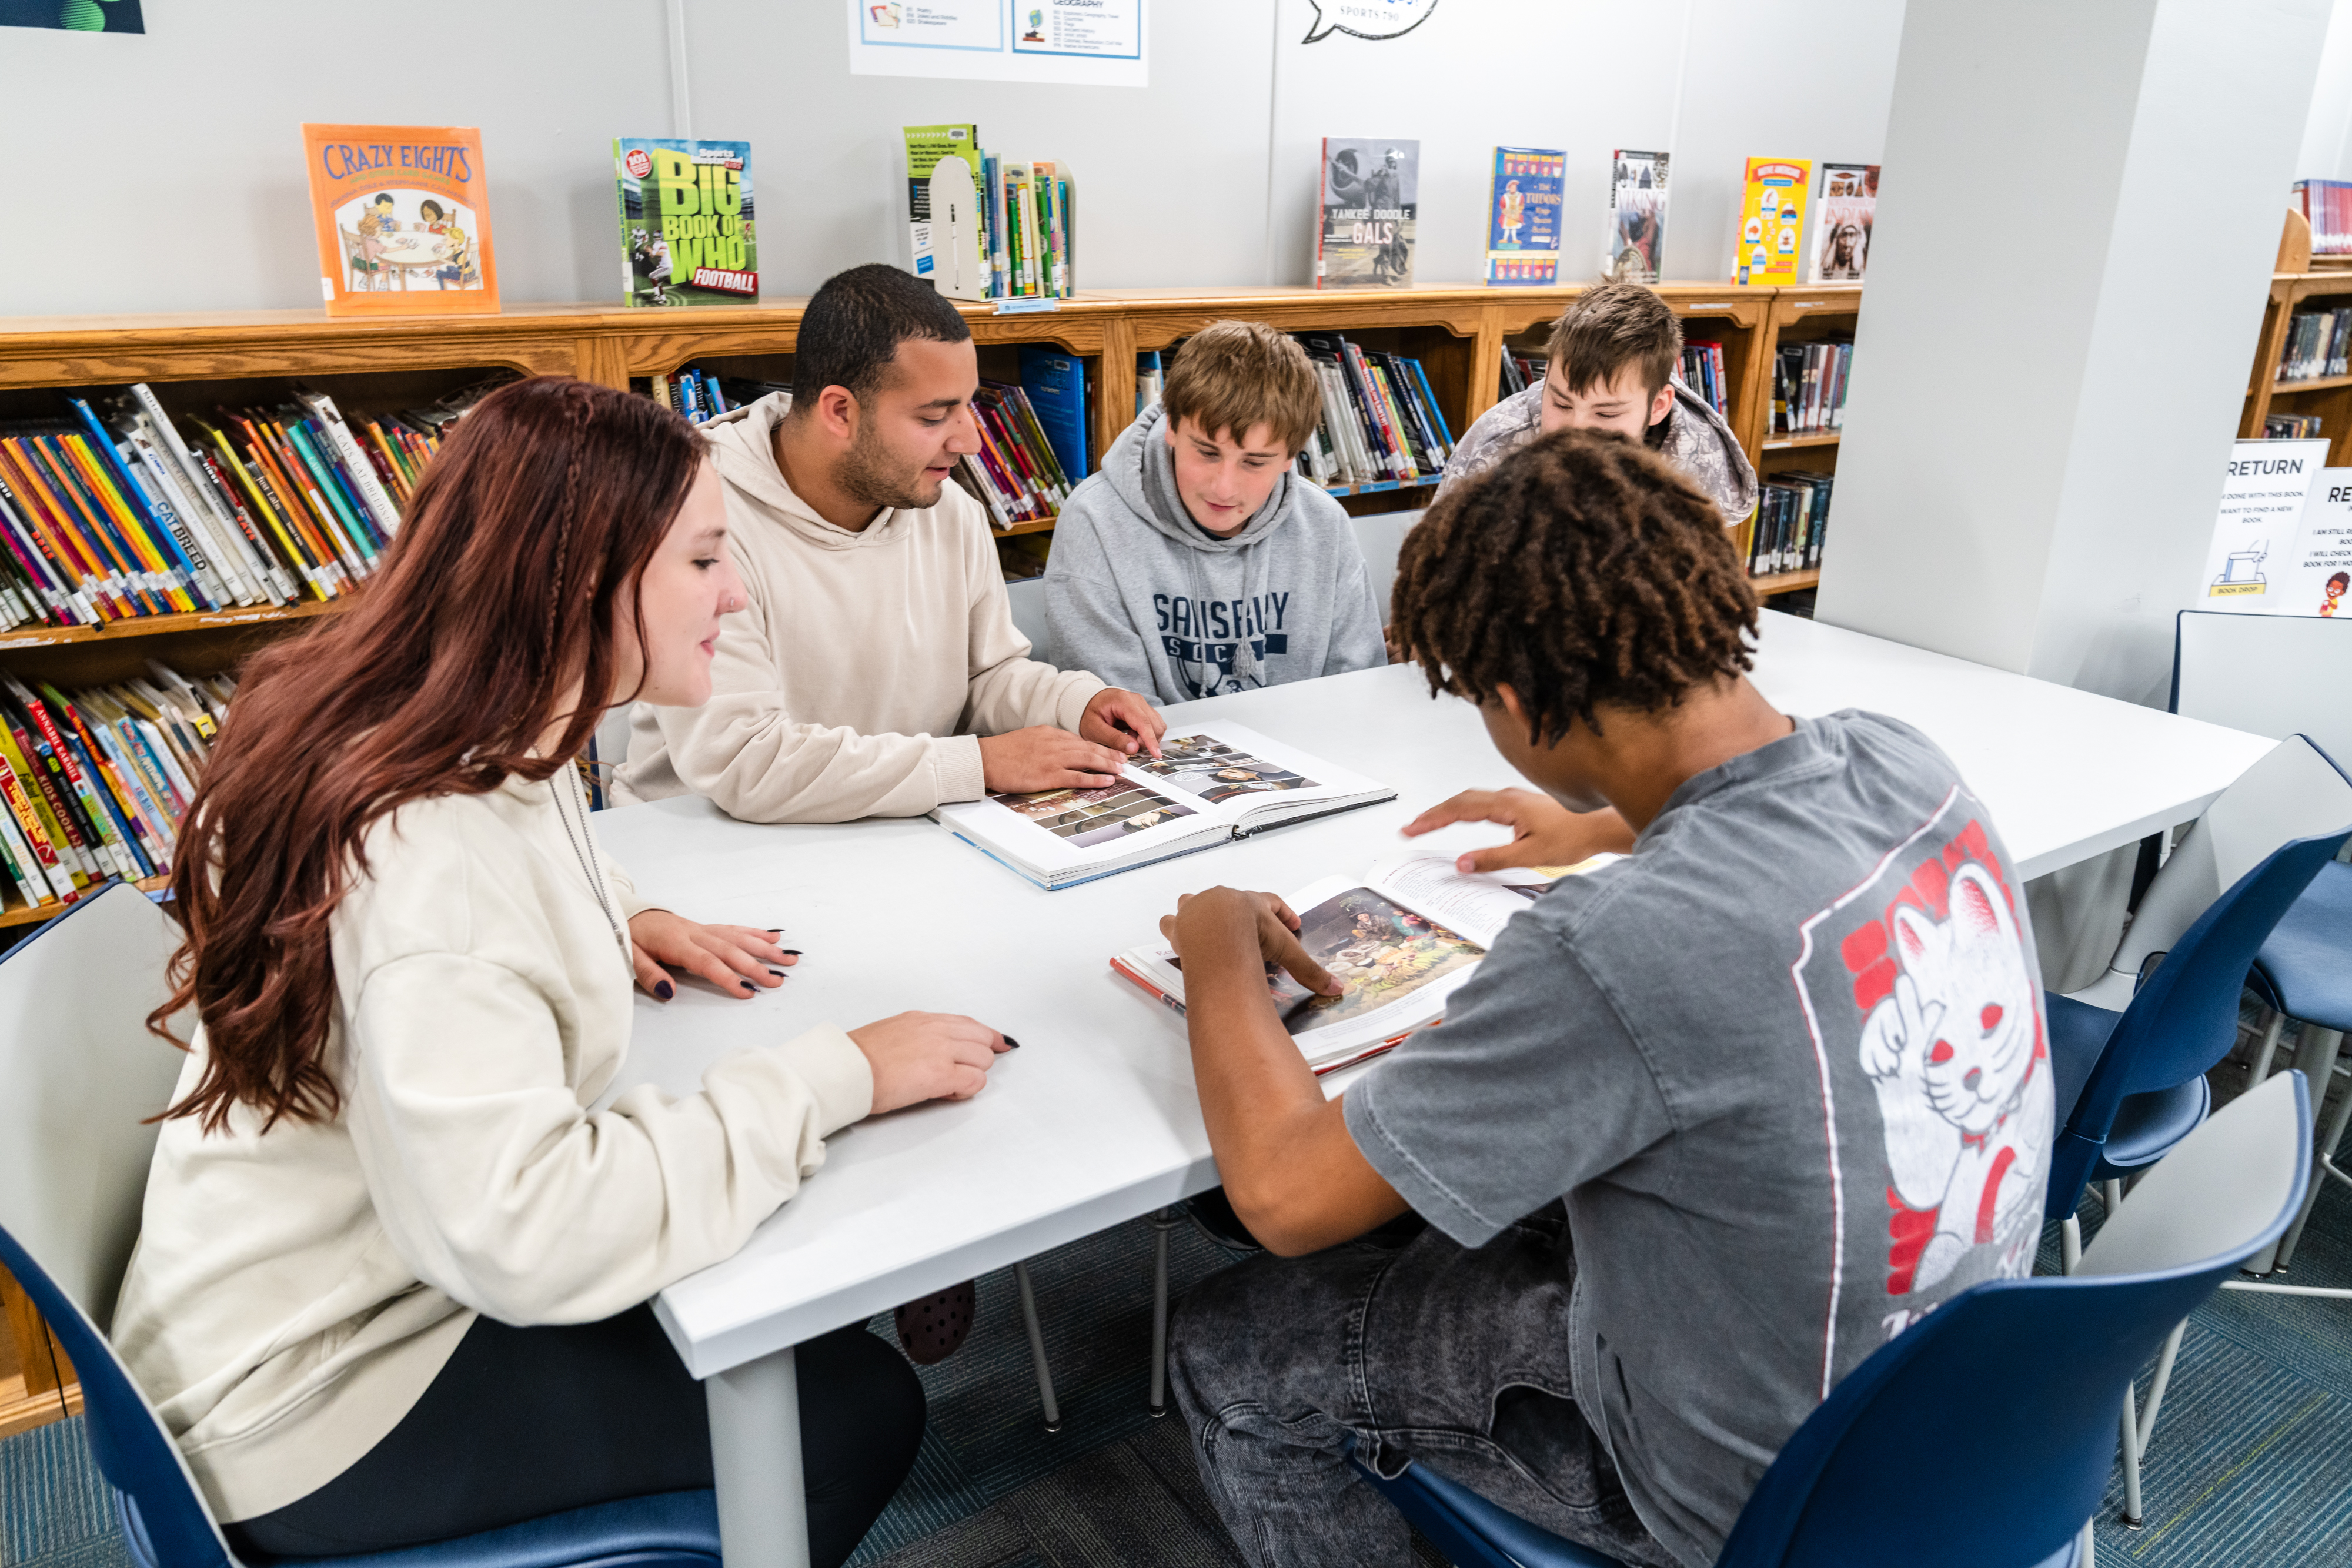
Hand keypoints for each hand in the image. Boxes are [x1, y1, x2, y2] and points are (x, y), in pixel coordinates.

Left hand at [627, 909, 795, 1000]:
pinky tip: (773, 937)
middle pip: (730, 950)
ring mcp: (703, 928)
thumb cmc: (631, 937)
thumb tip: (669, 992)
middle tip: (778, 980)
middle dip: (756, 966)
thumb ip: (649, 975)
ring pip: (738, 938)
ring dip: (764, 948)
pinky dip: (755, 932)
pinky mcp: (706, 927)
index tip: (747, 991)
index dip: (728, 976)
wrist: (630, 913)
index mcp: (676, 943)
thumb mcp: (630, 958)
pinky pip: (734, 929)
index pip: (707, 962)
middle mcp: (695, 933)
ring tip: (787, 959)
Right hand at [849, 1012, 1013, 1112]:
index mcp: (923, 1020)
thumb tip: (933, 1050)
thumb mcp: (893, 1032)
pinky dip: (965, 1091)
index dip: (987, 1036)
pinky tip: (945, 1093)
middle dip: (977, 1059)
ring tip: (946, 1085)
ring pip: (983, 1060)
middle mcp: (937, 1030)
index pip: (968, 1023)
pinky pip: (975, 1082)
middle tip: (961, 1073)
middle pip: (983, 1040)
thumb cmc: (859, 1058)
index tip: (999, 1043)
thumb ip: (919, 1036)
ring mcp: (941, 1051)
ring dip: (971, 1075)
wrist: (847, 1071)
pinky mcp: (942, 1075)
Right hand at [978, 725, 1130, 792]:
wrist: (986, 759)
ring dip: (1107, 764)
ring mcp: (1053, 758)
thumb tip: (1059, 749)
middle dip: (1108, 753)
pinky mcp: (1049, 774)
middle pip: (1089, 747)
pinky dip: (1095, 778)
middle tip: (1123, 759)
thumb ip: (1045, 742)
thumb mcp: (1027, 738)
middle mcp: (1054, 742)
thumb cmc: (1002, 752)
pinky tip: (1107, 781)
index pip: (1079, 739)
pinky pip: (1078, 776)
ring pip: (1088, 759)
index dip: (1097, 745)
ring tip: (1120, 769)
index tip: (1108, 750)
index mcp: (1049, 733)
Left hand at [1080, 688, 1166, 758]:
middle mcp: (1136, 700)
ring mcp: (1142, 704)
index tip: (1155, 754)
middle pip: (1155, 725)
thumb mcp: (1095, 729)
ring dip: (1148, 738)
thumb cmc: (1090, 713)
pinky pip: (1154, 725)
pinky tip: (1133, 736)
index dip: (1150, 740)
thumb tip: (1133, 749)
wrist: (1088, 702)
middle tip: (1129, 747)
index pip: (1143, 722)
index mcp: (1123, 701)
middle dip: (1146, 741)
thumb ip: (1114, 739)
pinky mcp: (1144, 710)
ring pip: (1158, 725)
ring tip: (1129, 739)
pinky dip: (1148, 735)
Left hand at [1159, 888, 1343, 997]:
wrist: (1218, 930)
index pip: (1272, 903)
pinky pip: (1172, 921)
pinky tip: (1178, 934)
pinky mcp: (1179, 923)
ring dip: (1200, 911)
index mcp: (1252, 903)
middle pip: (1233, 900)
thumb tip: (1337, 988)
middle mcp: (1224, 900)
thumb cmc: (1252, 935)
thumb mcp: (1287, 952)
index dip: (1283, 913)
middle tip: (1246, 929)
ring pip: (1196, 902)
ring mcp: (1199, 909)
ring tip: (1206, 926)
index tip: (1293, 923)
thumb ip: (1309, 970)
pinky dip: (1175, 928)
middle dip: (1239, 913)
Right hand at [1399, 788, 1635, 873]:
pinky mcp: (1520, 805)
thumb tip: (1462, 863)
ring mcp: (1514, 799)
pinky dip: (1465, 811)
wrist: (1601, 826)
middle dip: (1433, 814)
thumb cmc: (1573, 836)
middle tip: (1411, 828)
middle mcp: (1508, 797)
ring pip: (1472, 800)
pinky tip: (1464, 820)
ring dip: (1448, 810)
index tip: (1411, 828)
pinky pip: (1484, 804)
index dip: (1432, 818)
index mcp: (1506, 804)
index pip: (1459, 809)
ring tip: (1428, 824)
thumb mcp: (1530, 854)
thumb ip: (1493, 858)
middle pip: (1460, 800)